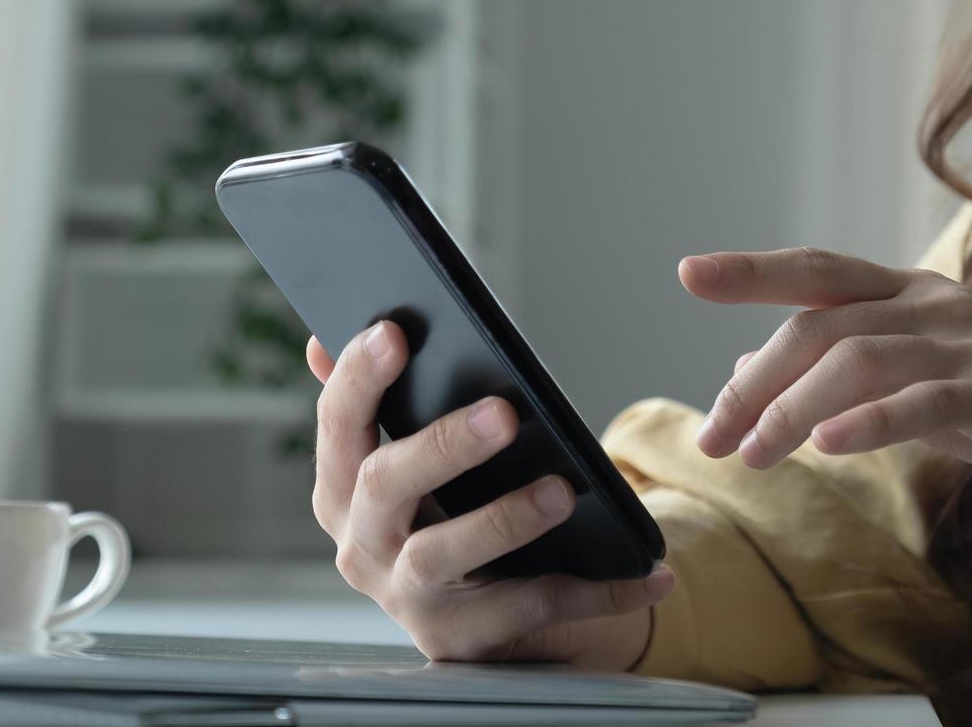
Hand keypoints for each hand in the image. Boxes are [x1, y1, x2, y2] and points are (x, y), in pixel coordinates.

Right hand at [307, 320, 675, 666]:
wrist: (476, 612)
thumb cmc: (444, 510)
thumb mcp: (410, 460)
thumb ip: (375, 404)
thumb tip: (321, 341)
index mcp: (343, 486)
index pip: (338, 424)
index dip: (358, 379)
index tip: (393, 332)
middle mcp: (361, 543)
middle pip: (386, 486)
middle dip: (442, 445)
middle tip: (502, 413)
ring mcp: (406, 597)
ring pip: (445, 555)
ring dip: (506, 520)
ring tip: (563, 489)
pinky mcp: (460, 639)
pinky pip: (531, 610)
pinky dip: (597, 593)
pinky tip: (650, 573)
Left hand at [680, 246, 971, 610]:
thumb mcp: (920, 389)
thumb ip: (840, 378)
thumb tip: (741, 377)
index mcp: (916, 295)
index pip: (818, 272)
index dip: (752, 269)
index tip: (687, 272)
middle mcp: (941, 306)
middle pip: (823, 325)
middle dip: (756, 382)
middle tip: (713, 435)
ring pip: (861, 360)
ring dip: (794, 410)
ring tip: (754, 454)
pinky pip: (929, 402)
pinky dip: (872, 422)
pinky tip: (828, 446)